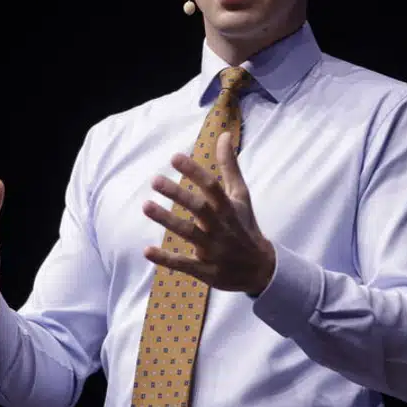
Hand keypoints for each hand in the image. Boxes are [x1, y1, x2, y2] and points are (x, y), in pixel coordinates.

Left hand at [142, 132, 276, 295]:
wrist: (261, 270)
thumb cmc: (245, 226)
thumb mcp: (241, 196)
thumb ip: (230, 166)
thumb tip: (223, 135)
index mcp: (229, 209)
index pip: (212, 187)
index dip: (194, 172)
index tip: (174, 157)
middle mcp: (221, 227)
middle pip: (199, 208)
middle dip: (177, 194)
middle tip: (155, 179)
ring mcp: (214, 250)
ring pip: (188, 233)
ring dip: (167, 220)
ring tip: (145, 205)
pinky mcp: (206, 270)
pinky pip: (184, 264)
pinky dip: (166, 258)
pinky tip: (146, 250)